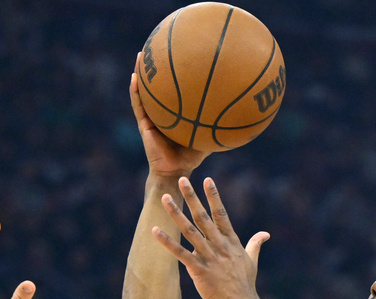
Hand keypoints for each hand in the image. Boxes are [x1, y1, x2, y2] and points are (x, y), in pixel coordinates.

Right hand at [130, 55, 210, 178]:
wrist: (174, 172)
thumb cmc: (191, 158)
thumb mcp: (207, 137)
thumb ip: (218, 125)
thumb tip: (240, 114)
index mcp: (173, 115)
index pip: (174, 92)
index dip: (174, 75)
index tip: (180, 57)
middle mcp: (161, 114)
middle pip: (158, 87)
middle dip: (159, 69)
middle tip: (159, 48)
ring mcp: (151, 118)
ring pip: (144, 92)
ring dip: (141, 74)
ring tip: (142, 55)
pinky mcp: (144, 124)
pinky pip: (138, 105)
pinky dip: (136, 91)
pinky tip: (135, 77)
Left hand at [151, 176, 267, 298]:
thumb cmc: (246, 284)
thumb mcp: (252, 261)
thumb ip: (255, 244)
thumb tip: (265, 233)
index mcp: (231, 241)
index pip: (221, 214)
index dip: (214, 196)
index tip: (207, 180)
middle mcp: (219, 245)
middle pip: (203, 216)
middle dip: (192, 197)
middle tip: (181, 180)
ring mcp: (209, 257)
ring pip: (189, 231)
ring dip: (176, 213)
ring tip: (165, 198)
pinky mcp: (199, 270)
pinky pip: (180, 254)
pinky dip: (167, 242)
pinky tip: (156, 231)